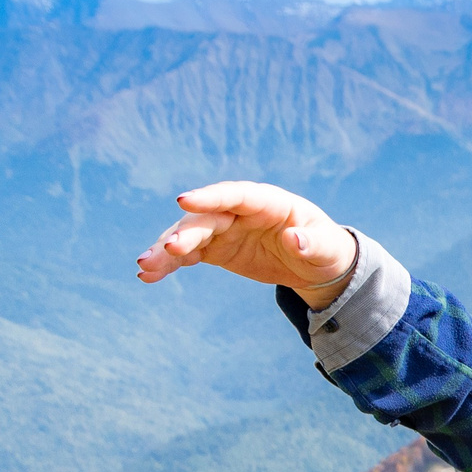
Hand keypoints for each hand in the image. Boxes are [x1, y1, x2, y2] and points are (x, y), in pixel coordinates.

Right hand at [135, 181, 358, 307]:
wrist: (317, 264)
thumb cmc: (325, 249)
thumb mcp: (326, 249)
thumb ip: (310, 243)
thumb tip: (293, 239)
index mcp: (268, 202)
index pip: (235, 195)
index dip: (210, 197)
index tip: (183, 202)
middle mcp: (239, 211)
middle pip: (206, 218)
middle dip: (185, 232)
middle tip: (168, 249)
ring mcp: (224, 229)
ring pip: (189, 235)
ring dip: (166, 249)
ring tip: (145, 266)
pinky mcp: (215, 249)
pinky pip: (188, 254)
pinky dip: (169, 263)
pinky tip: (148, 275)